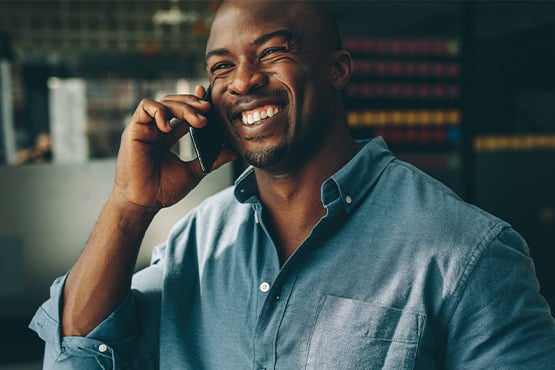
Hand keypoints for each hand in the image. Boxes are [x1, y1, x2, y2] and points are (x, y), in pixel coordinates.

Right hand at [111, 85, 236, 214]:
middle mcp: (155, 129)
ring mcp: (145, 128)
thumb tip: (235, 151)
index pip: (181, 111)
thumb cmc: (163, 191)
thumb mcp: (195, 171)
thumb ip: (213, 159)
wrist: (144, 204)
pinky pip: (145, 107)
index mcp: (167, 135)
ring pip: (163, 102)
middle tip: (208, 109)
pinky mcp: (134, 129)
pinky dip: (160, 112)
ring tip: (197, 121)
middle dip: (192, 103)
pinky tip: (170, 127)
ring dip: (182, 107)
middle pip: (174, 103)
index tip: (210, 101)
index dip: (195, 102)